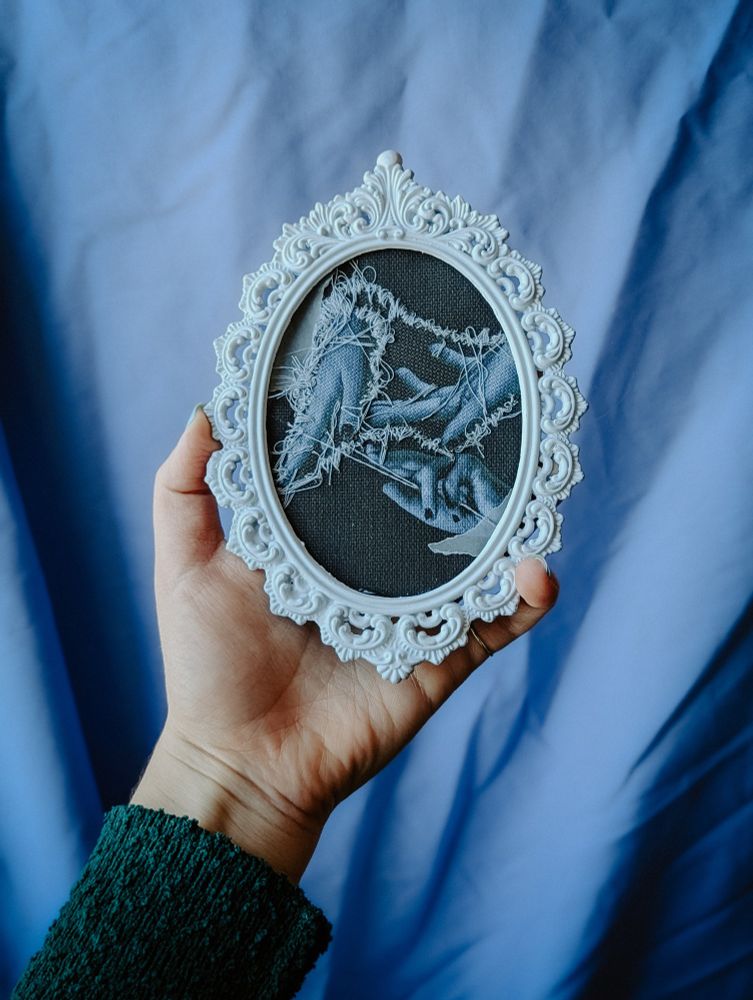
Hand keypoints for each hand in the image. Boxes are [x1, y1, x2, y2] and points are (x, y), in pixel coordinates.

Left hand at [131, 407, 558, 883]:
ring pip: (473, 562)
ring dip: (507, 529)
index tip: (405, 383)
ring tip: (532, 488)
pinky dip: (524, 600)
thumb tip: (206, 410)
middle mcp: (371, 573)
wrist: (241, 762)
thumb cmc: (207, 666)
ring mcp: (410, 615)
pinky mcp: (438, 659)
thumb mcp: (184, 565)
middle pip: (426, 514)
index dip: (383, 438)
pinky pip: (493, 625)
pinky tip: (536, 569)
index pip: (362, 478)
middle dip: (458, 474)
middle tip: (484, 424)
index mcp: (319, 545)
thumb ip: (184, 490)